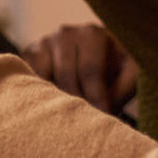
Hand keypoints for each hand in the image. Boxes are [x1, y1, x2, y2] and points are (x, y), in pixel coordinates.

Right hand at [24, 24, 138, 114]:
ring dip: (55, 99)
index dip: (96, 96)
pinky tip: (51, 105)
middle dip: (76, 101)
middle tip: (84, 123)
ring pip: (44, 76)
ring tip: (67, 115)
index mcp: (92, 34)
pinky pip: (27, 78)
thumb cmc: (118, 67)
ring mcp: (43, 43)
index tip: (101, 116)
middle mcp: (65, 33)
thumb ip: (125, 88)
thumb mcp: (131, 73)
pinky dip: (38, 93)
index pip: (90, 69)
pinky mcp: (29, 55)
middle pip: (66, 74)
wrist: (100, 56)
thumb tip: (105, 111)